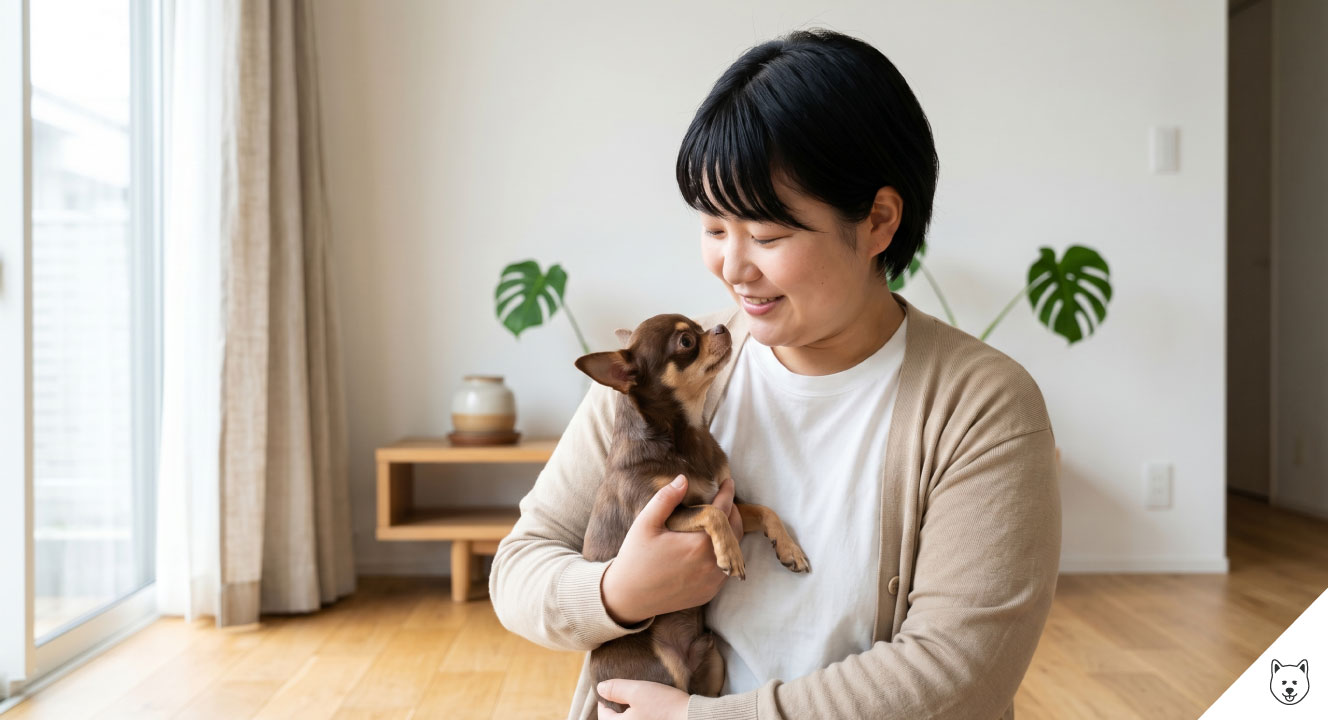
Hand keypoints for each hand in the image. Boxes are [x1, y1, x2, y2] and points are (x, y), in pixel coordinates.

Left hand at [597, 679, 688, 718]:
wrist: (692, 719)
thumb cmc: (664, 707)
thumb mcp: (637, 691)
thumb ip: (616, 689)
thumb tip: (600, 689)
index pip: (604, 715)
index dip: (606, 700)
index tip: (612, 689)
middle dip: (619, 708)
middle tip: (626, 695)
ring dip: (632, 714)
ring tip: (639, 702)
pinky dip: (643, 718)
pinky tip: (651, 711)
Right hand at [601, 475, 744, 623]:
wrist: (628, 598)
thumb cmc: (635, 558)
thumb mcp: (645, 524)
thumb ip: (666, 499)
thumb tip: (683, 479)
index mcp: (699, 544)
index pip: (723, 511)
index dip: (727, 493)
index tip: (728, 481)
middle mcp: (712, 564)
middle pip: (735, 531)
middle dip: (733, 513)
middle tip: (725, 500)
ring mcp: (713, 581)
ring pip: (734, 551)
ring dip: (730, 534)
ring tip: (720, 520)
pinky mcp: (709, 593)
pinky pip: (725, 568)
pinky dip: (724, 554)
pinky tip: (712, 545)